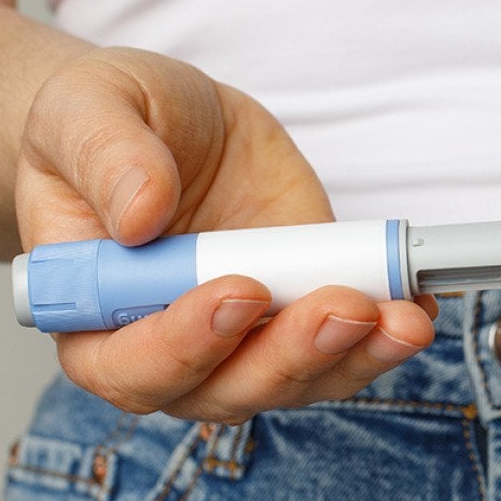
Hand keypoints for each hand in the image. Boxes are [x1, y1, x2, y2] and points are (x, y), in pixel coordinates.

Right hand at [17, 47, 433, 423]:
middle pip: (226, 390)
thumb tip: (141, 214)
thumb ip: (105, 157)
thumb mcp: (85, 109)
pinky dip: (385, 334)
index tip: (239, 294)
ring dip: (353, 357)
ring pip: (297, 380)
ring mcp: (242, 339)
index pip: (129, 364)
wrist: (165, 121)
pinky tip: (415, 304)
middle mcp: (169, 348)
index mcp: (93, 316)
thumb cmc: (105, 125)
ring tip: (401, 317)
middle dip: (290, 356)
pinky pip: (345, 346)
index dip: (184, 346)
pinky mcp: (300, 312)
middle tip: (343, 306)